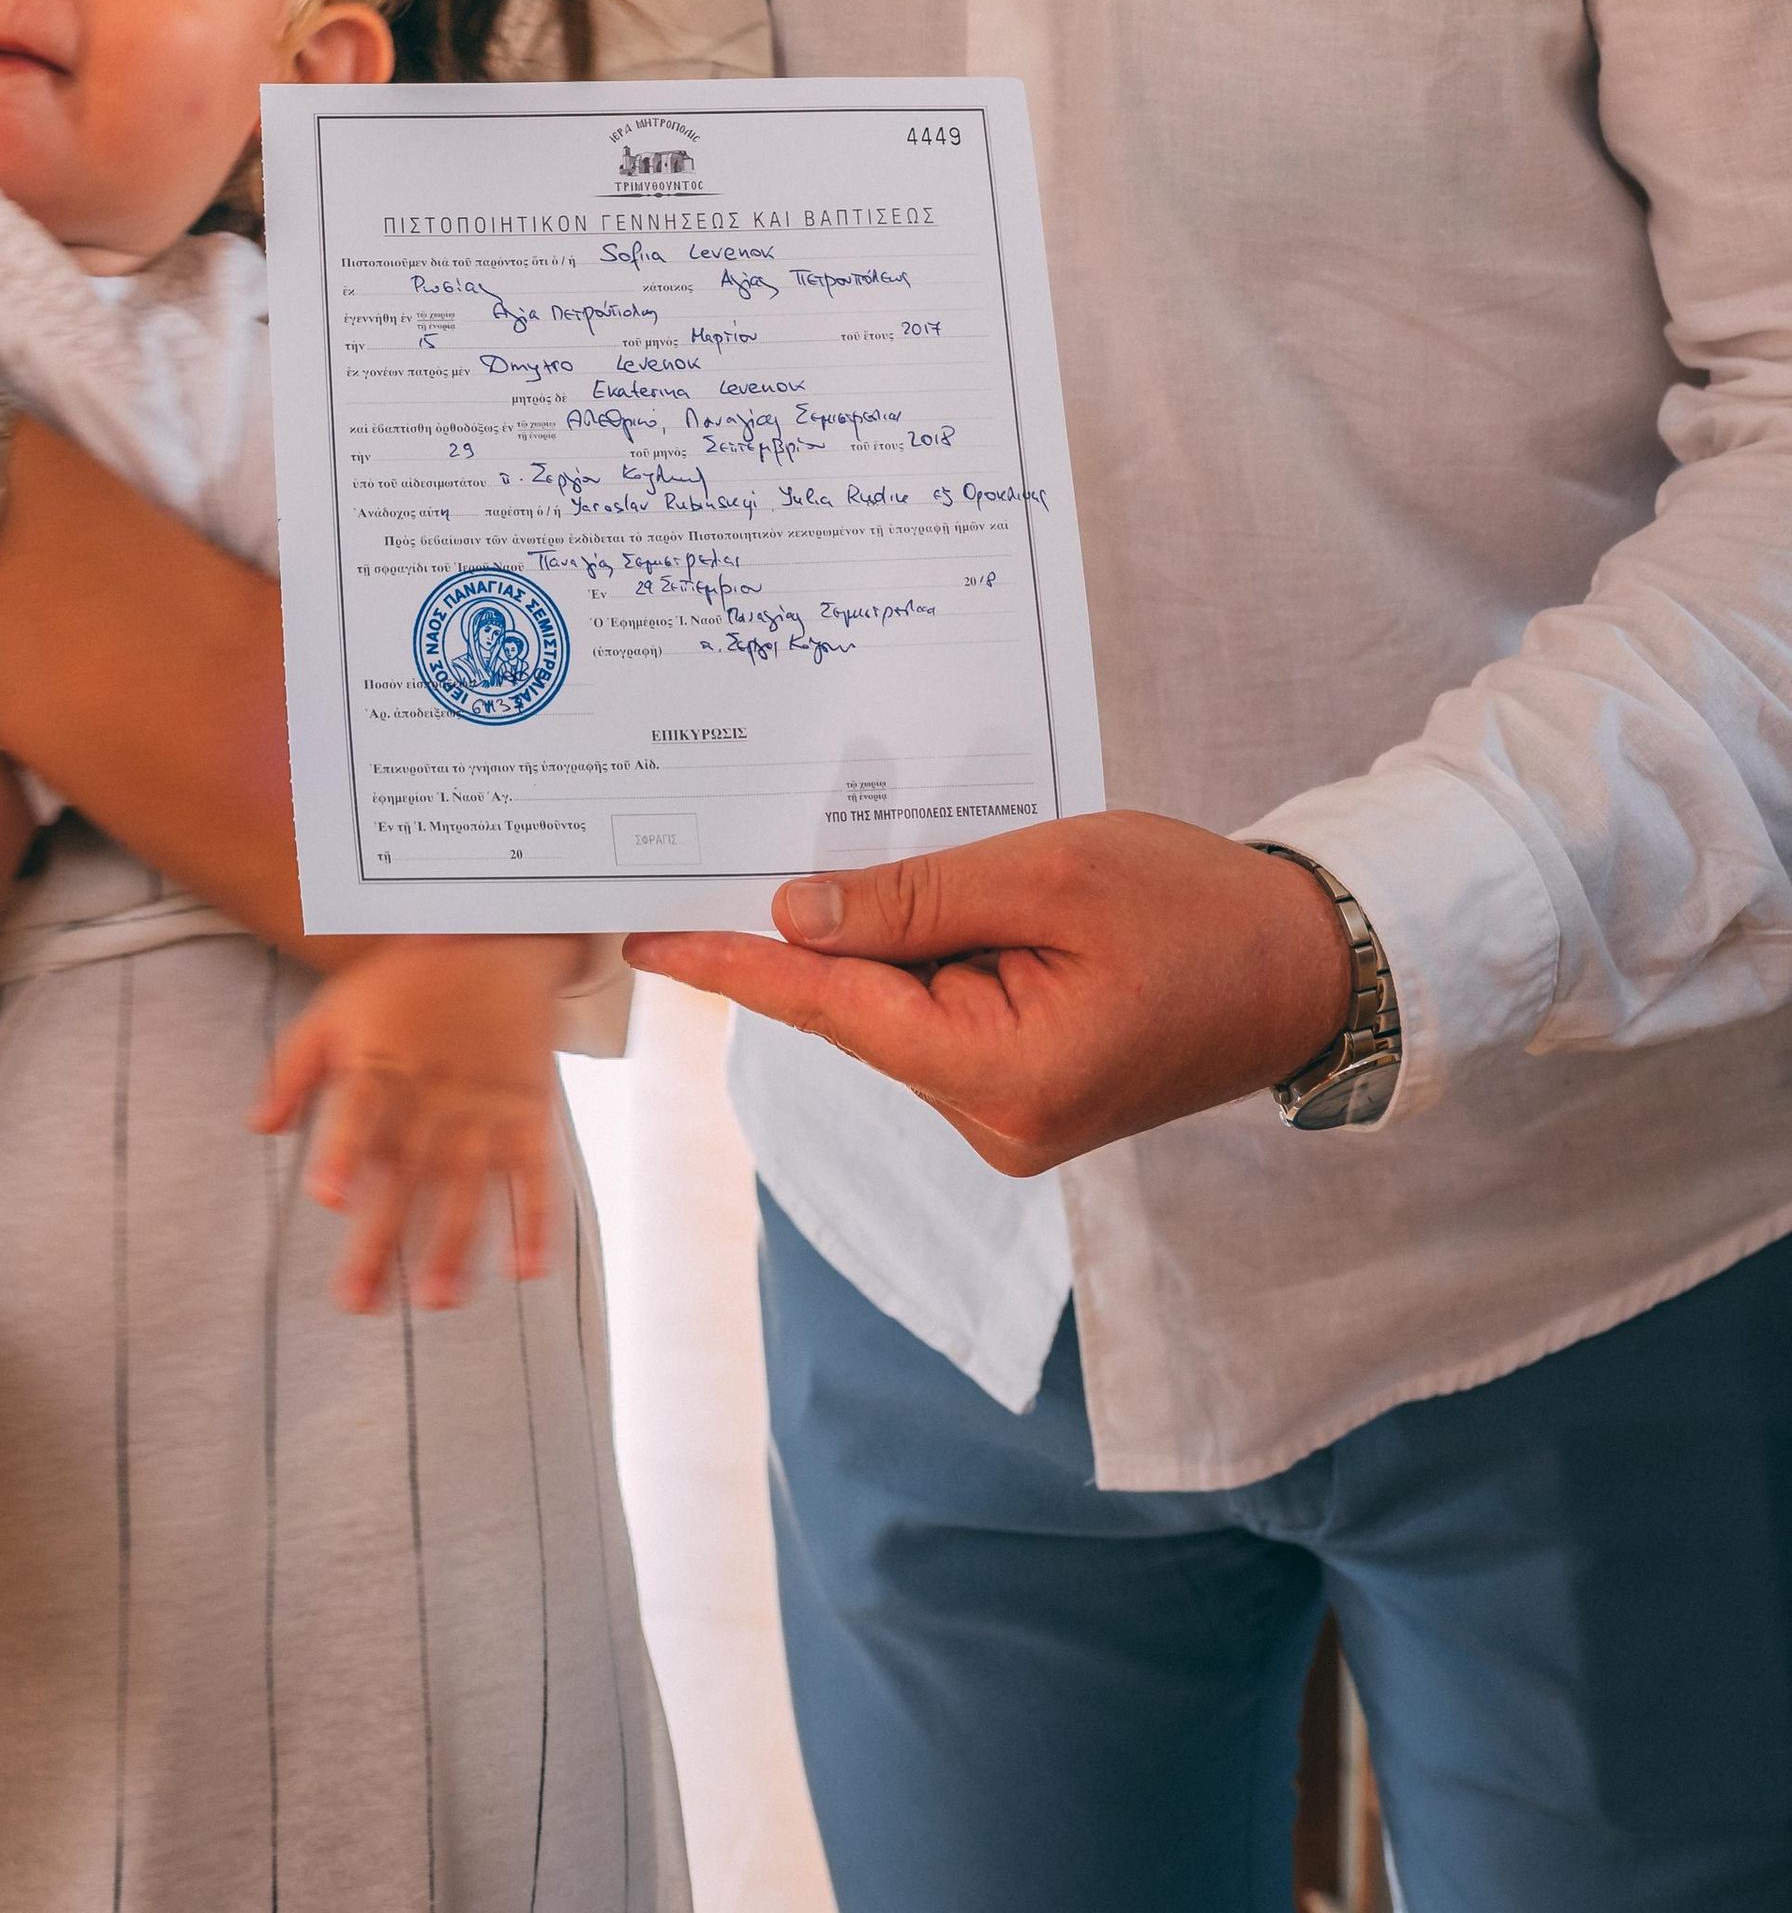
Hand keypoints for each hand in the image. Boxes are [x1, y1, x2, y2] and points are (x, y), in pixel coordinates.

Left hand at [253, 936, 576, 1312]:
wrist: (493, 936)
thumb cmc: (404, 981)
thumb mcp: (335, 1009)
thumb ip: (293, 1070)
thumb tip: (260, 1128)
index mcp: (383, 1066)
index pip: (359, 1112)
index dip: (344, 1152)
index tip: (328, 1197)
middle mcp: (434, 1094)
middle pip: (406, 1174)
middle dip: (382, 1242)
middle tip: (358, 1301)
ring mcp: (486, 1108)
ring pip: (469, 1187)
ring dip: (454, 1246)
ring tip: (437, 1298)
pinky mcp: (529, 1112)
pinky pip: (538, 1172)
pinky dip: (534, 1220)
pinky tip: (525, 1267)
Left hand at [626, 812, 1354, 1175]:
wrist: (1308, 968)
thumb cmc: (1198, 908)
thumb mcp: (1054, 871)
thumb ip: (918, 897)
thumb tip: (797, 913)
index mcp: (1004, 1075)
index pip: (831, 1010)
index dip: (733, 967)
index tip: (647, 940)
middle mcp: (993, 1121)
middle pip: (860, 1012)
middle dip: (817, 929)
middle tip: (759, 835)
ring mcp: (1008, 1120)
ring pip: (896, 1012)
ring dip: (888, 937)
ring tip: (929, 857)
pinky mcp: (1022, 1097)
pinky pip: (938, 1019)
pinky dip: (927, 960)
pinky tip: (949, 900)